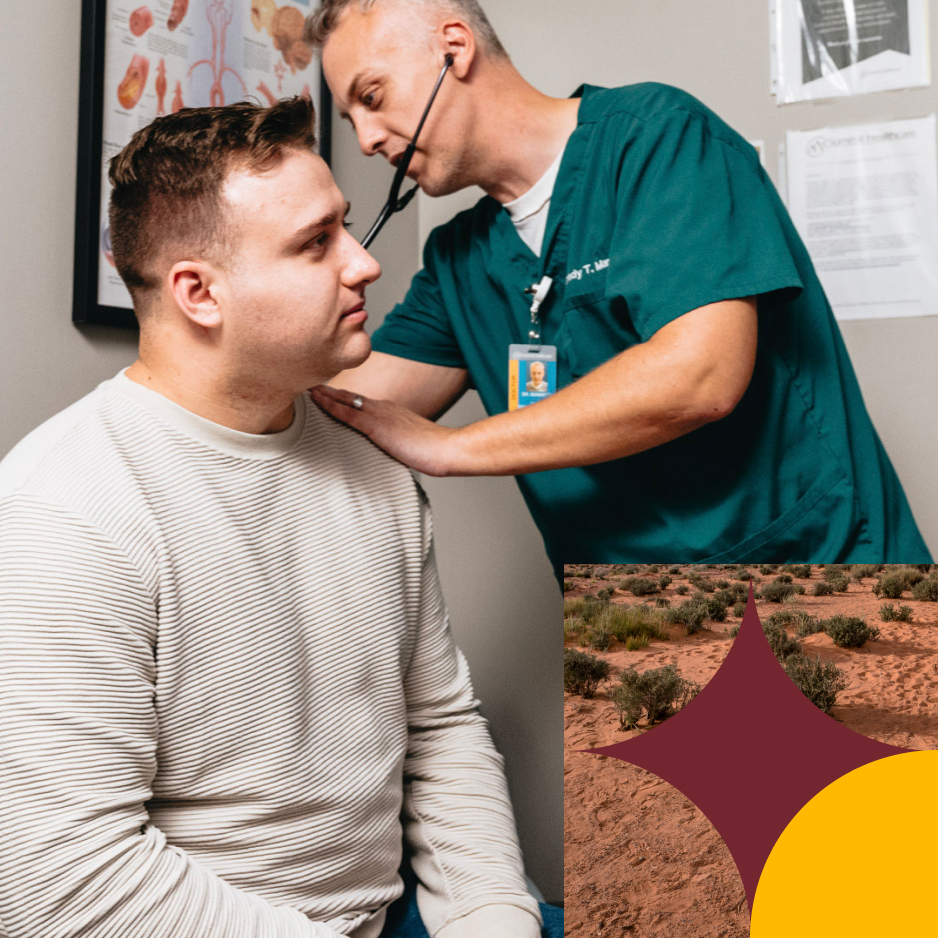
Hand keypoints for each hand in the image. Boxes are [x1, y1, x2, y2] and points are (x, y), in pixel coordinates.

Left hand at [310, 386, 459, 476]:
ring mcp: (379, 414)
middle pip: (349, 396)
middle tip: (307, 383)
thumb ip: (396, 443)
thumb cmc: (435, 451)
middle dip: (328, 390)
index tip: (324, 393)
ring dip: (324, 394)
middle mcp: (383, 407)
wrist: (447, 449)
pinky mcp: (377, 425)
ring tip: (305, 388)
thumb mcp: (411, 444)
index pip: (360, 402)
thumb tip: (389, 452)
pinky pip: (348, 412)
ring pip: (345, 400)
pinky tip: (316, 401)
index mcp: (390, 411)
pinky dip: (330, 405)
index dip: (340, 397)